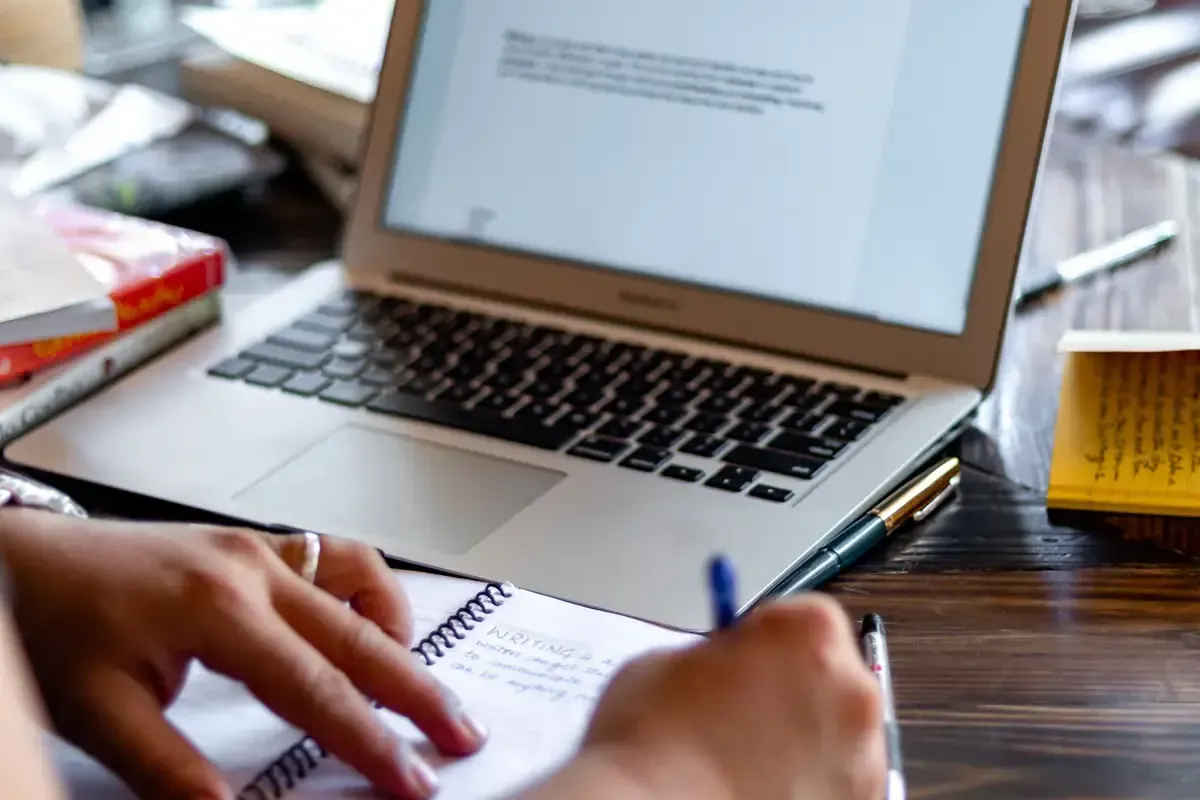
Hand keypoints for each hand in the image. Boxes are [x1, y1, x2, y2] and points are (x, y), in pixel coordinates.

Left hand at [0, 510, 487, 799]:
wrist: (27, 559)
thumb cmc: (55, 624)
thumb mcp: (98, 711)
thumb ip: (169, 768)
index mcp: (217, 608)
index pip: (316, 688)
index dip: (370, 740)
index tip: (410, 778)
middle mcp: (251, 569)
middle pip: (359, 636)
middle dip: (418, 691)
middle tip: (460, 734)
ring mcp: (259, 548)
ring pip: (360, 583)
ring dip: (400, 633)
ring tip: (419, 681)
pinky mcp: (256, 544)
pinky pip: (336, 556)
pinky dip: (368, 591)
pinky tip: (370, 624)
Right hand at [580, 595, 884, 799]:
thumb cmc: (657, 745)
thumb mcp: (667, 662)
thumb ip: (715, 654)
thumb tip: (722, 664)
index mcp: (809, 634)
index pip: (805, 617)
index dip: (769, 638)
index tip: (747, 655)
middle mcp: (851, 690)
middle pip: (831, 671)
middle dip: (792, 685)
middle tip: (741, 707)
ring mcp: (863, 755)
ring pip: (837, 730)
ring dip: (804, 735)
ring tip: (746, 755)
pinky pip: (837, 779)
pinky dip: (809, 781)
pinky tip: (758, 786)